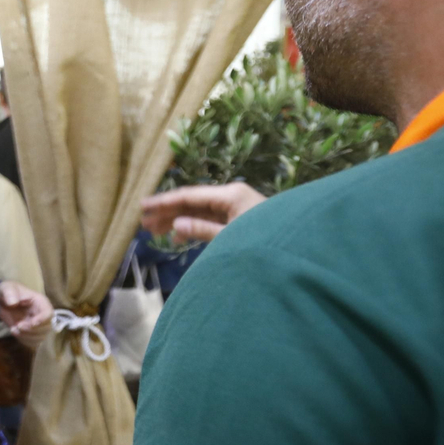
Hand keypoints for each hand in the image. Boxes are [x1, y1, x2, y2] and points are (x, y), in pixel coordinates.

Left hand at [0, 281, 52, 347]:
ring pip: (41, 337)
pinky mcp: (32, 333)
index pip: (48, 313)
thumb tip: (13, 303)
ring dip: (27, 336)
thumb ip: (9, 293)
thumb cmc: (7, 292)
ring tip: (13, 329)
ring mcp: (38, 325)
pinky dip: (24, 340)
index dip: (42, 320)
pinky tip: (15, 332)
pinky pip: (34, 342)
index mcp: (40, 302)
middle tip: (18, 326)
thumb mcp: (6, 288)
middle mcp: (42, 314)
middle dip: (32, 330)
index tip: (31, 323)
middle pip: (47, 327)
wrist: (2, 302)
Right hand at [140, 182, 266, 242]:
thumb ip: (202, 230)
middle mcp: (232, 197)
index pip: (190, 195)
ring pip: (199, 212)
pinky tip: (178, 237)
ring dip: (177, 220)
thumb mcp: (231, 237)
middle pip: (192, 202)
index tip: (142, 206)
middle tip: (143, 223)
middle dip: (167, 212)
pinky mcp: (239, 220)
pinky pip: (209, 220)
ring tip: (153, 231)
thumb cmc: (267, 242)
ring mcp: (236, 208)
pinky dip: (193, 227)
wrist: (301, 250)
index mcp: (231, 194)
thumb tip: (175, 225)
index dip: (164, 201)